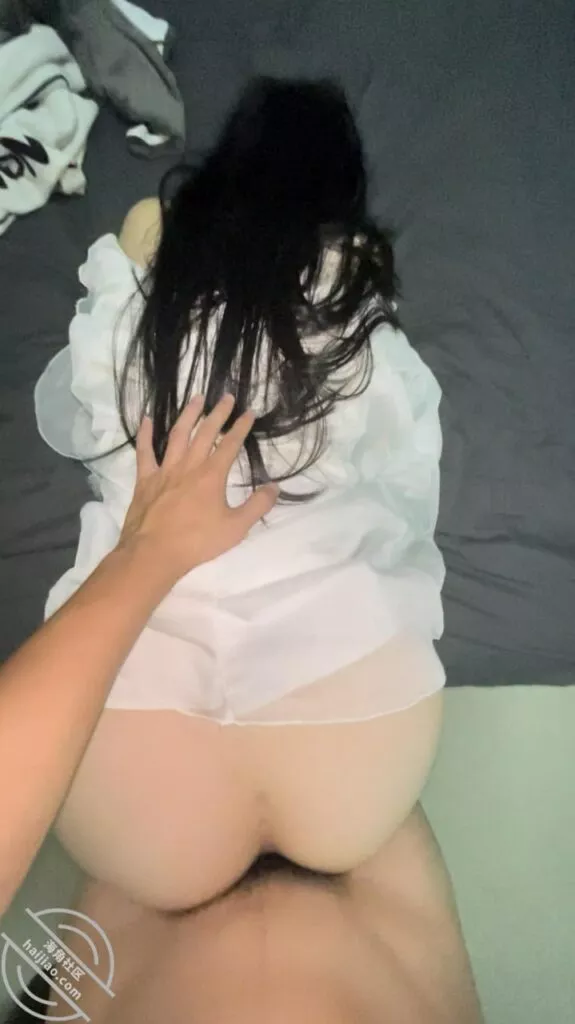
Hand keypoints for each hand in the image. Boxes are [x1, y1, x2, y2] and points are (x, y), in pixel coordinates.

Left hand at [118, 394, 278, 580]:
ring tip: (196, 398)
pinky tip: (146, 418)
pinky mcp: (146, 479)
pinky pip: (145, 452)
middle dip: (218, 414)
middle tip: (226, 397)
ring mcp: (165, 470)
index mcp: (212, 475)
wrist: (154, 553)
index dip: (241, 427)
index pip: (230, 444)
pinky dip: (145, 434)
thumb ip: (257, 506)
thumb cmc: (197, 542)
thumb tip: (274, 487)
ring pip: (177, 435)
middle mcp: (189, 466)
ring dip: (188, 415)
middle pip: (205, 433)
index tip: (249, 412)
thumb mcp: (236, 528)